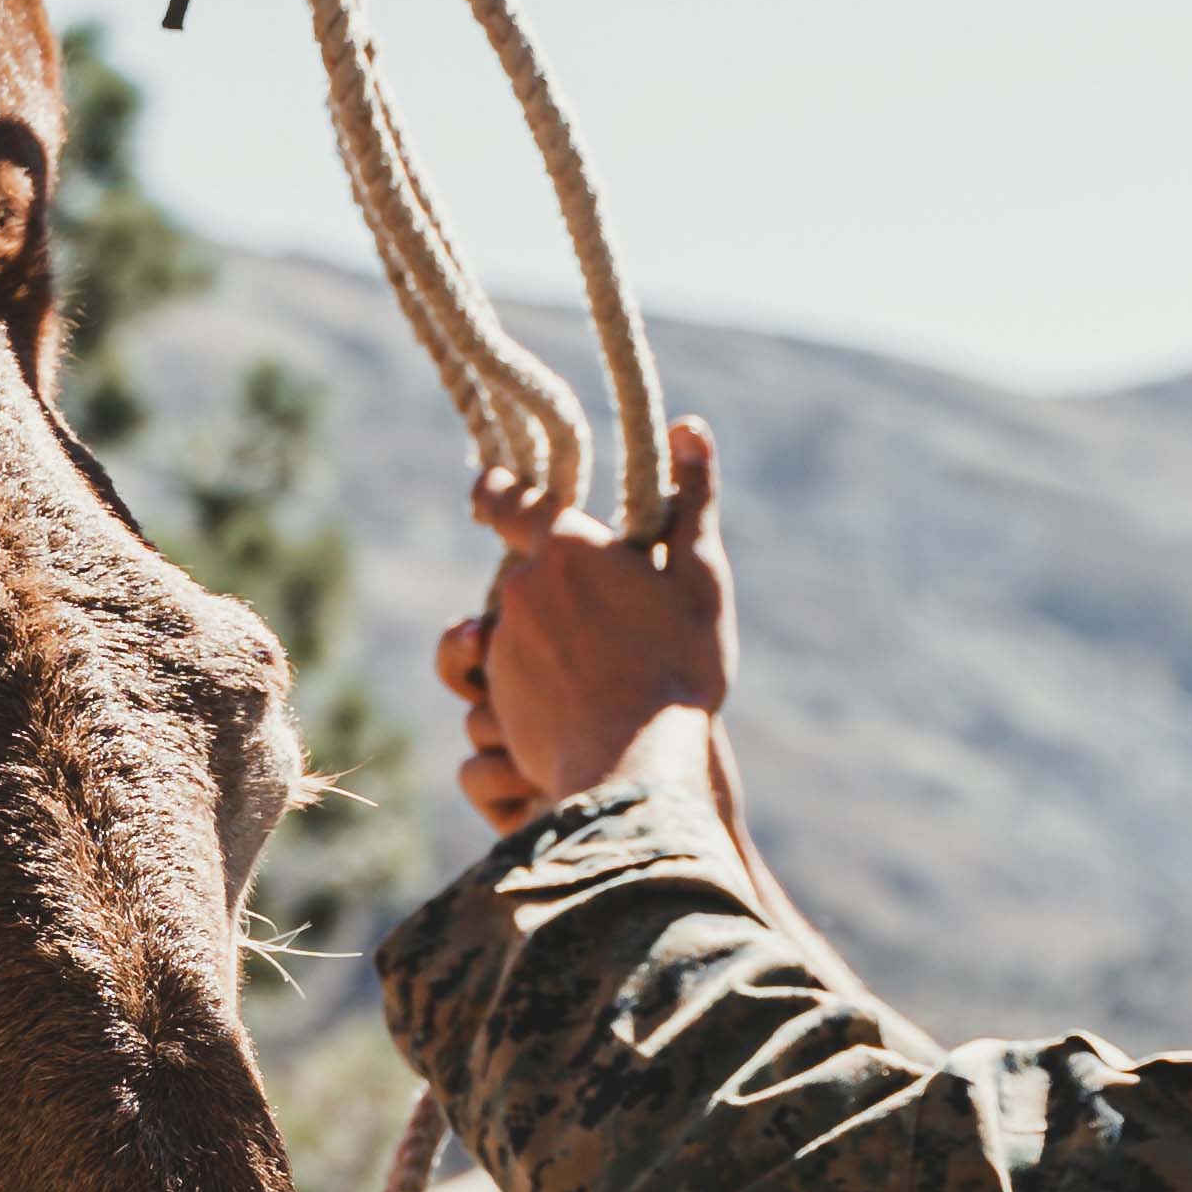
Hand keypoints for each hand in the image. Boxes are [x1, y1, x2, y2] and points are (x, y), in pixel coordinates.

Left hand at [440, 419, 733, 819]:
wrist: (638, 766)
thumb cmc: (679, 668)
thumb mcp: (700, 579)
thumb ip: (692, 500)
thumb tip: (686, 426)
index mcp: (566, 546)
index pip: (507, 497)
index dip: (498, 491)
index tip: (493, 490)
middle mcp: (520, 587)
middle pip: (516, 574)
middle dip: (546, 588)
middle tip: (600, 616)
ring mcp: (501, 646)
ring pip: (508, 632)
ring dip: (537, 644)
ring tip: (594, 673)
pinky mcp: (491, 699)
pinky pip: (498, 685)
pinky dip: (525, 694)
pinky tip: (570, 713)